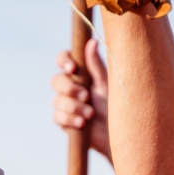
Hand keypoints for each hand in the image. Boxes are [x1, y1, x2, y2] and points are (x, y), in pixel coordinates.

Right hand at [52, 40, 109, 157]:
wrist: (117, 132)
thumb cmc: (115, 105)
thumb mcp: (106, 84)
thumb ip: (96, 66)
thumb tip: (92, 42)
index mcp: (79, 73)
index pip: (62, 59)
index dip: (63, 61)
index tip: (73, 68)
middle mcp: (69, 86)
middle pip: (55, 80)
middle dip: (69, 88)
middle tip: (86, 96)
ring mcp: (65, 103)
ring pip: (57, 100)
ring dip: (74, 106)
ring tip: (90, 114)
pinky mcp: (63, 120)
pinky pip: (58, 116)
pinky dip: (70, 119)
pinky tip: (82, 123)